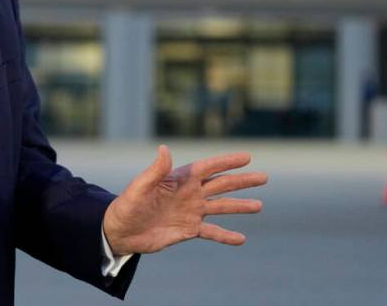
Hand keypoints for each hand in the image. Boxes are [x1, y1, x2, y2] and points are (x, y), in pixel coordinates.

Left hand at [103, 145, 265, 255]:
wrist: (122, 231)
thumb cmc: (128, 205)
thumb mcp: (140, 186)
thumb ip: (156, 170)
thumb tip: (164, 148)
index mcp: (180, 179)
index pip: (209, 168)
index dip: (227, 162)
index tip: (247, 157)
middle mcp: (190, 193)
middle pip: (221, 185)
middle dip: (242, 181)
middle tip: (264, 177)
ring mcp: (191, 212)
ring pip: (221, 207)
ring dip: (239, 206)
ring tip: (259, 205)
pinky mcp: (189, 230)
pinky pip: (212, 232)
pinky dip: (226, 236)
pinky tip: (241, 239)